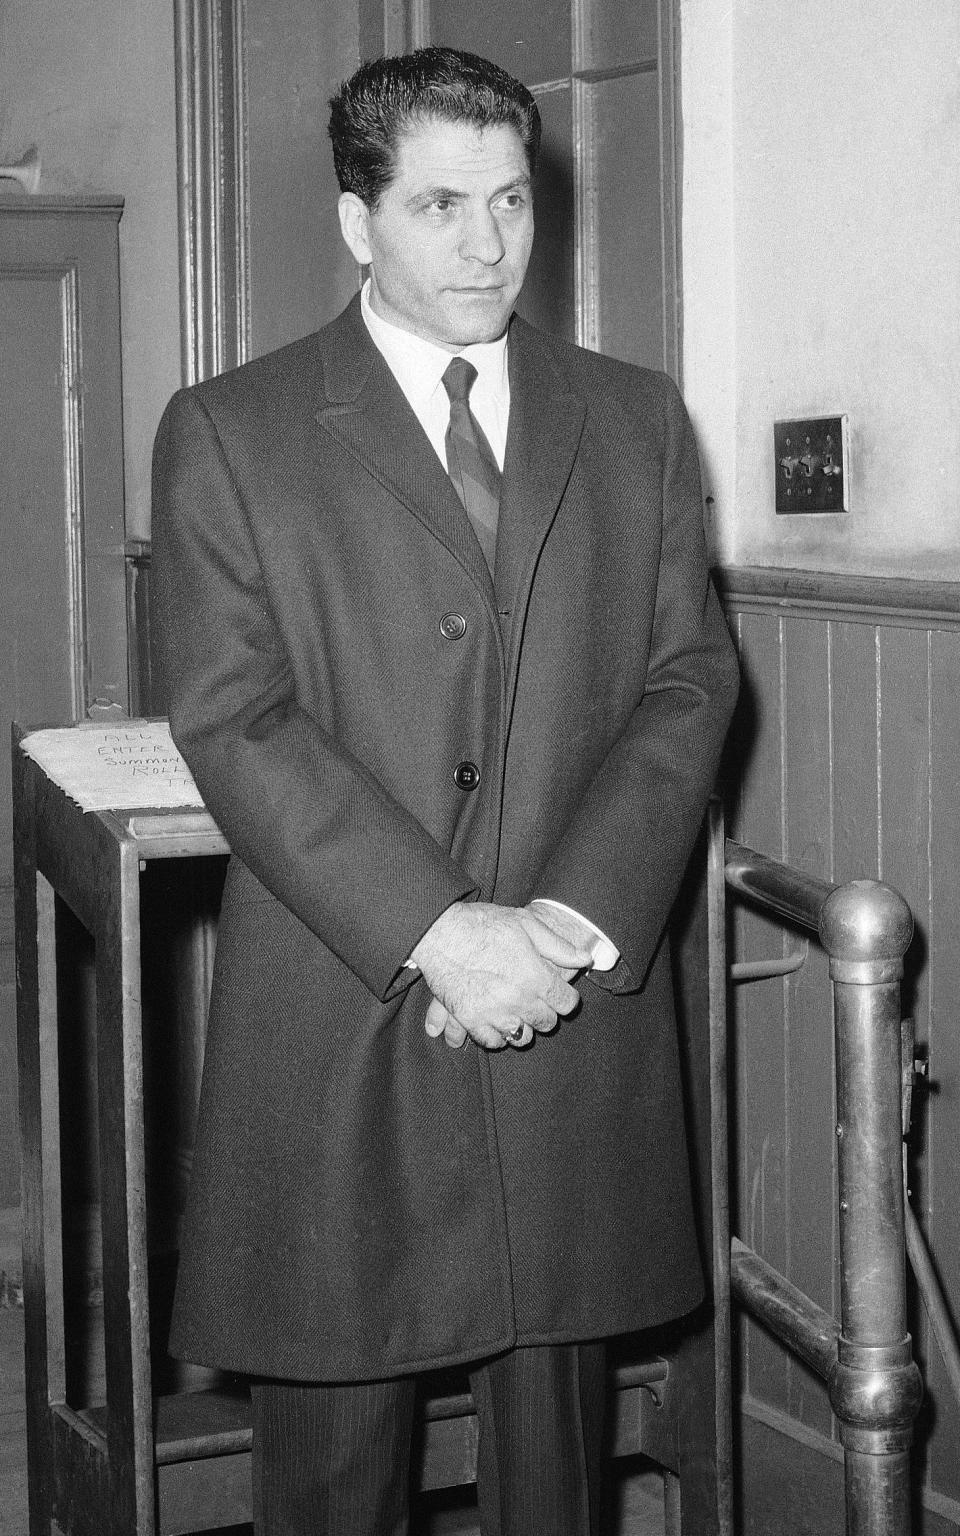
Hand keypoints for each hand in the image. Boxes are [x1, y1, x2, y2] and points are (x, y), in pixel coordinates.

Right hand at [410, 901, 593, 1049]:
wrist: (440, 931)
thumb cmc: (483, 923)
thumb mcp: (525, 924)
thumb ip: (558, 946)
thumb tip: (586, 959)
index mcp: (535, 975)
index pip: (566, 1002)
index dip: (567, 998)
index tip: (561, 994)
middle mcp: (518, 999)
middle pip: (546, 1022)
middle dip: (546, 1012)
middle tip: (539, 1002)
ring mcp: (493, 1012)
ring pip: (522, 1036)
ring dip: (524, 1027)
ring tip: (519, 1014)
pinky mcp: (470, 1018)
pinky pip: (492, 1041)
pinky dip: (498, 1036)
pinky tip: (498, 1024)